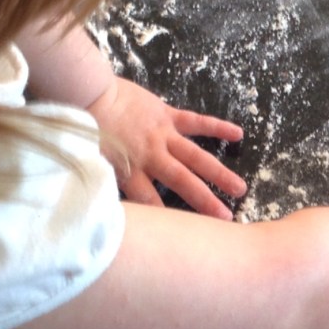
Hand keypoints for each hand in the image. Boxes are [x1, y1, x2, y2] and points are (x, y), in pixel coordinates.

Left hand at [89, 77, 245, 219]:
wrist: (88, 93)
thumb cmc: (88, 132)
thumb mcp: (94, 166)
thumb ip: (109, 188)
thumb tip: (113, 213)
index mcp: (132, 171)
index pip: (151, 201)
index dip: (167, 219)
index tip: (184, 236)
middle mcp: (152, 156)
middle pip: (182, 182)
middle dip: (205, 201)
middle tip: (227, 218)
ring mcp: (162, 135)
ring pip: (196, 156)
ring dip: (219, 172)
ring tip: (240, 188)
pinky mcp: (167, 115)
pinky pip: (196, 122)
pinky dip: (218, 126)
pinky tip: (239, 134)